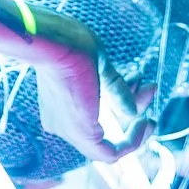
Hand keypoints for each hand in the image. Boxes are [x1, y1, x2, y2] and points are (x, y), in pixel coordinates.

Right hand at [29, 25, 146, 178]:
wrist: (40, 35)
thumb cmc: (71, 49)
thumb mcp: (104, 69)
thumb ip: (120, 95)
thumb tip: (133, 112)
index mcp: (80, 126)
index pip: (110, 153)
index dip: (133, 141)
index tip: (146, 121)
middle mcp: (65, 128)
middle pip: (106, 136)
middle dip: (130, 116)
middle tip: (148, 100)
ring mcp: (58, 117)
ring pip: (97, 122)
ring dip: (119, 103)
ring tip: (137, 79)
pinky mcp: (54, 104)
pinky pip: (85, 112)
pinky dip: (103, 100)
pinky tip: (121, 78)